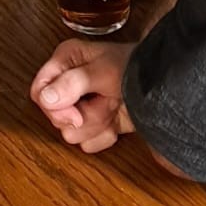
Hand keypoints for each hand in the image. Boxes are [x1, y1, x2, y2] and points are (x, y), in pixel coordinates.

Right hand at [29, 39, 135, 154]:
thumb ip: (73, 83)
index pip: (39, 93)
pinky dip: (106, 135)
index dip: (55, 108)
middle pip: (55, 117)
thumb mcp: (104, 71)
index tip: (76, 114)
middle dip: (84, 115)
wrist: (165, 86)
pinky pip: (89, 144)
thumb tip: (45, 98)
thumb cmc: (137, 67)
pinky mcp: (97, 123)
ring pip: (72, 134)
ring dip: (98, 123)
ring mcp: (83, 105)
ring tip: (114, 105)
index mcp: (66, 61)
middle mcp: (69, 83)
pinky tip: (117, 120)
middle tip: (106, 100)